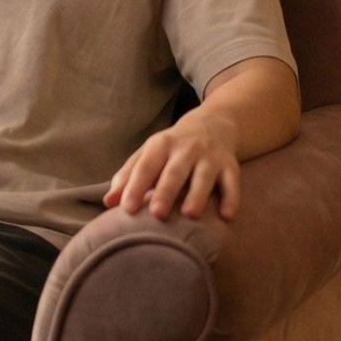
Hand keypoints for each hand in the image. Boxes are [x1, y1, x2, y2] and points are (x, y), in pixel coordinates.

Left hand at [104, 108, 241, 221]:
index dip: (136, 186)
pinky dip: (231, 198)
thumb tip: (108, 202)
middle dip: (166, 192)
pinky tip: (226, 216)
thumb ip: (128, 176)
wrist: (212, 124)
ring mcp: (210, 157)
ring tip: (190, 214)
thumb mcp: (148, 153)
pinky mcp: (230, 166)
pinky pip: (232, 183)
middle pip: (175, 171)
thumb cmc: (172, 147)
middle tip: (157, 214)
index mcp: (161, 145)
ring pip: (204, 176)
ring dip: (198, 195)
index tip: (126, 209)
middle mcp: (186, 149)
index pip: (146, 166)